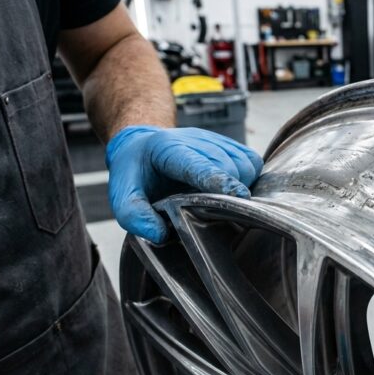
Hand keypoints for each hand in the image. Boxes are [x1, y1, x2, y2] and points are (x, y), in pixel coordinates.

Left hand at [106, 126, 263, 242]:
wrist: (143, 145)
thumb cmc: (136, 173)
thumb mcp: (120, 196)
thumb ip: (134, 215)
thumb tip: (161, 234)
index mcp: (167, 149)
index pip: (199, 165)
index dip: (220, 180)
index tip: (238, 196)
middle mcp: (196, 139)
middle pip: (229, 167)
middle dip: (228, 193)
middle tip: (212, 210)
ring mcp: (216, 140)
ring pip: (245, 165)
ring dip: (240, 186)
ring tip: (218, 199)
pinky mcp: (231, 144)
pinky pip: (253, 163)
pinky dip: (249, 179)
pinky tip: (229, 188)